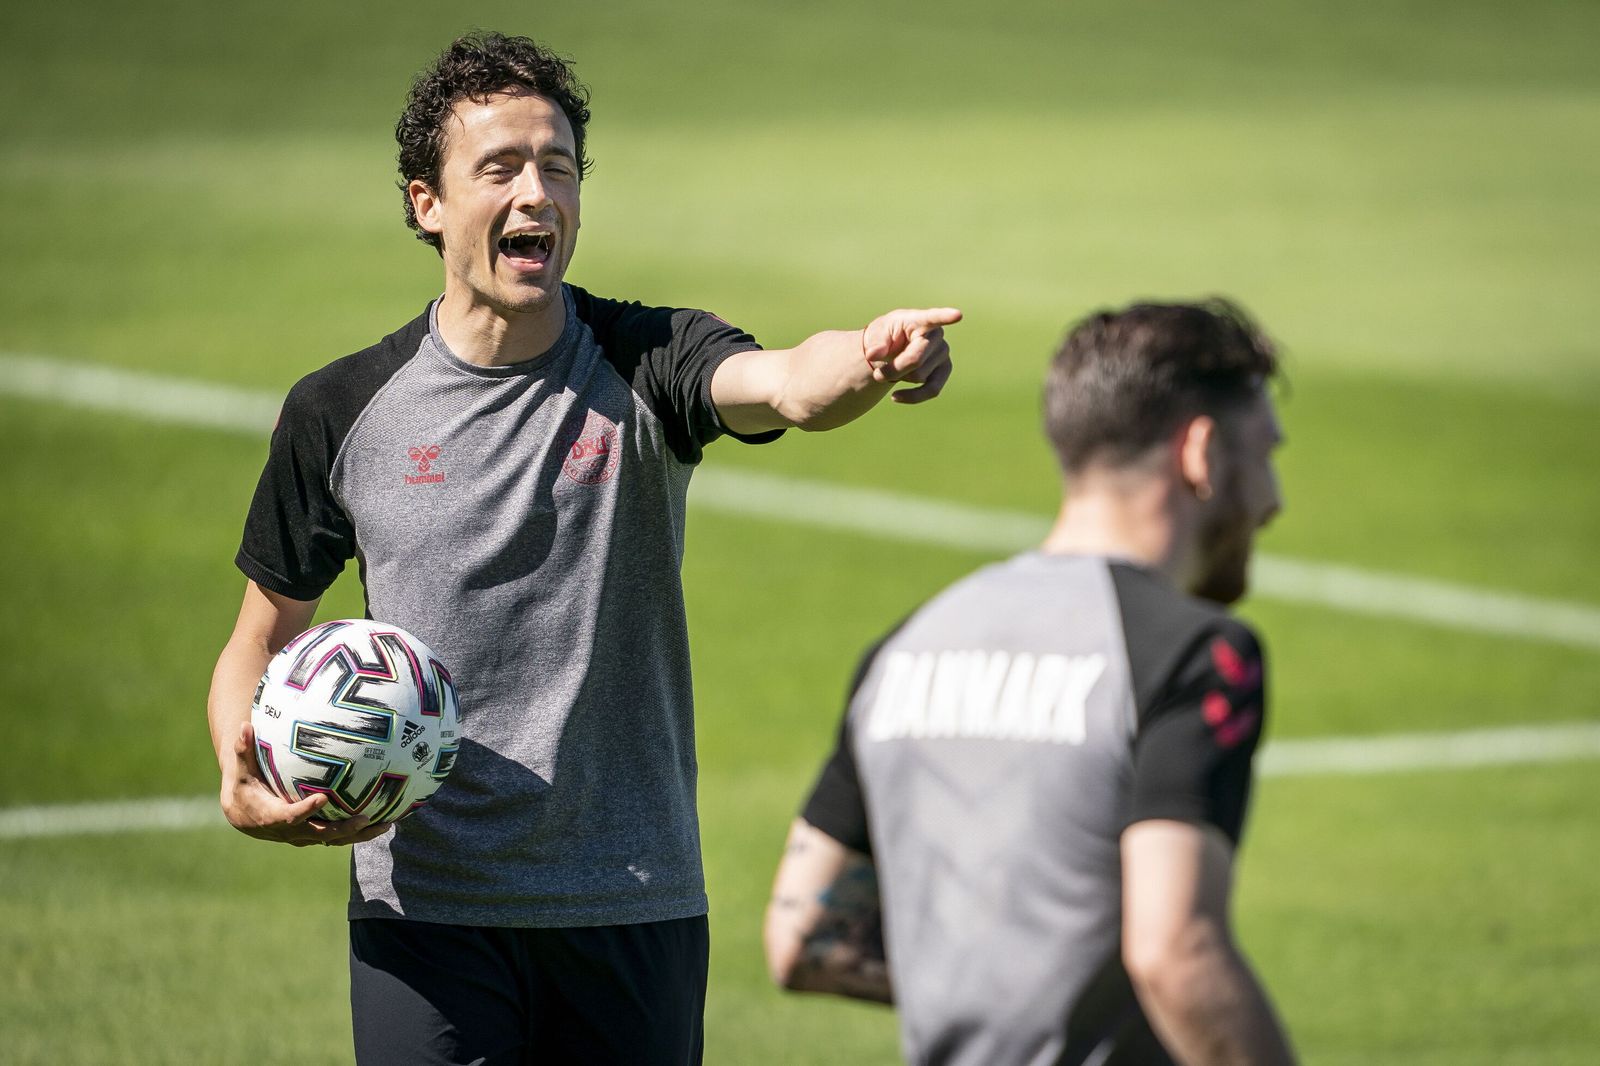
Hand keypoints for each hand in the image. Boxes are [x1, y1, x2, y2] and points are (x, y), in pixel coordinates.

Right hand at [220, 721, 392, 846]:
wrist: (243, 814)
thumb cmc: (244, 786)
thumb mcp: (241, 770)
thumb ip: (244, 750)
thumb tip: (244, 725)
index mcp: (273, 816)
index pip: (291, 816)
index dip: (306, 810)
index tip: (323, 798)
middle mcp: (291, 831)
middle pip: (320, 833)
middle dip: (343, 828)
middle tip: (365, 817)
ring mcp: (305, 835)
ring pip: (335, 839)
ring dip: (360, 834)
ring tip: (386, 824)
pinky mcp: (315, 834)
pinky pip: (340, 836)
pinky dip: (360, 832)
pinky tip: (385, 821)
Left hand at [862, 307, 960, 403]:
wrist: (891, 351)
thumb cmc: (885, 338)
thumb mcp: (875, 336)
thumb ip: (874, 343)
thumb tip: (874, 354)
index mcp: (918, 320)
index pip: (932, 318)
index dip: (945, 316)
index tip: (957, 315)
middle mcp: (936, 335)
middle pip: (915, 359)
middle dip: (894, 370)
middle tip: (878, 374)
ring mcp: (943, 352)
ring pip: (919, 376)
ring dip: (900, 378)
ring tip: (890, 371)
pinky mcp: (944, 370)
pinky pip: (932, 390)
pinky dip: (912, 396)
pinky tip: (895, 397)